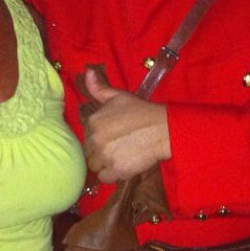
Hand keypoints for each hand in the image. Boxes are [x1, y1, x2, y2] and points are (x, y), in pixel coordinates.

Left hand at [82, 68, 170, 183]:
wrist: (163, 129)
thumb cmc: (141, 111)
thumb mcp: (118, 96)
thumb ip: (99, 88)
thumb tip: (88, 72)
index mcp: (93, 121)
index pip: (86, 137)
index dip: (98, 138)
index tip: (112, 136)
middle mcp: (95, 139)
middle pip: (89, 153)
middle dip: (100, 152)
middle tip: (118, 146)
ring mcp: (105, 155)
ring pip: (95, 166)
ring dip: (105, 164)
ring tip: (120, 155)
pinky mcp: (116, 170)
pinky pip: (105, 178)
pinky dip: (112, 174)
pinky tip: (123, 164)